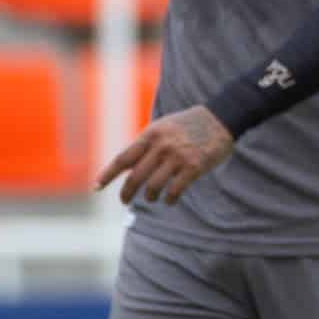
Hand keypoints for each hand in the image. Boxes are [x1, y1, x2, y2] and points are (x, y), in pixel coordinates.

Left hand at [94, 105, 233, 205]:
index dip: (108, 175)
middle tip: (125, 201)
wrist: (221, 117)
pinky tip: (169, 199)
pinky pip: (174, 190)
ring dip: (150, 197)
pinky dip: (169, 199)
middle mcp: (161, 146)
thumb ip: (146, 145)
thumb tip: (126, 168)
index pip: (123, 158)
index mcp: (151, 134)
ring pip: (153, 187)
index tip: (96, 187)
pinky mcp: (194, 167)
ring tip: (152, 198)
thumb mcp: (163, 127)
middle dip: (127, 193)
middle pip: (135, 177)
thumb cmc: (189, 124)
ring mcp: (178, 156)